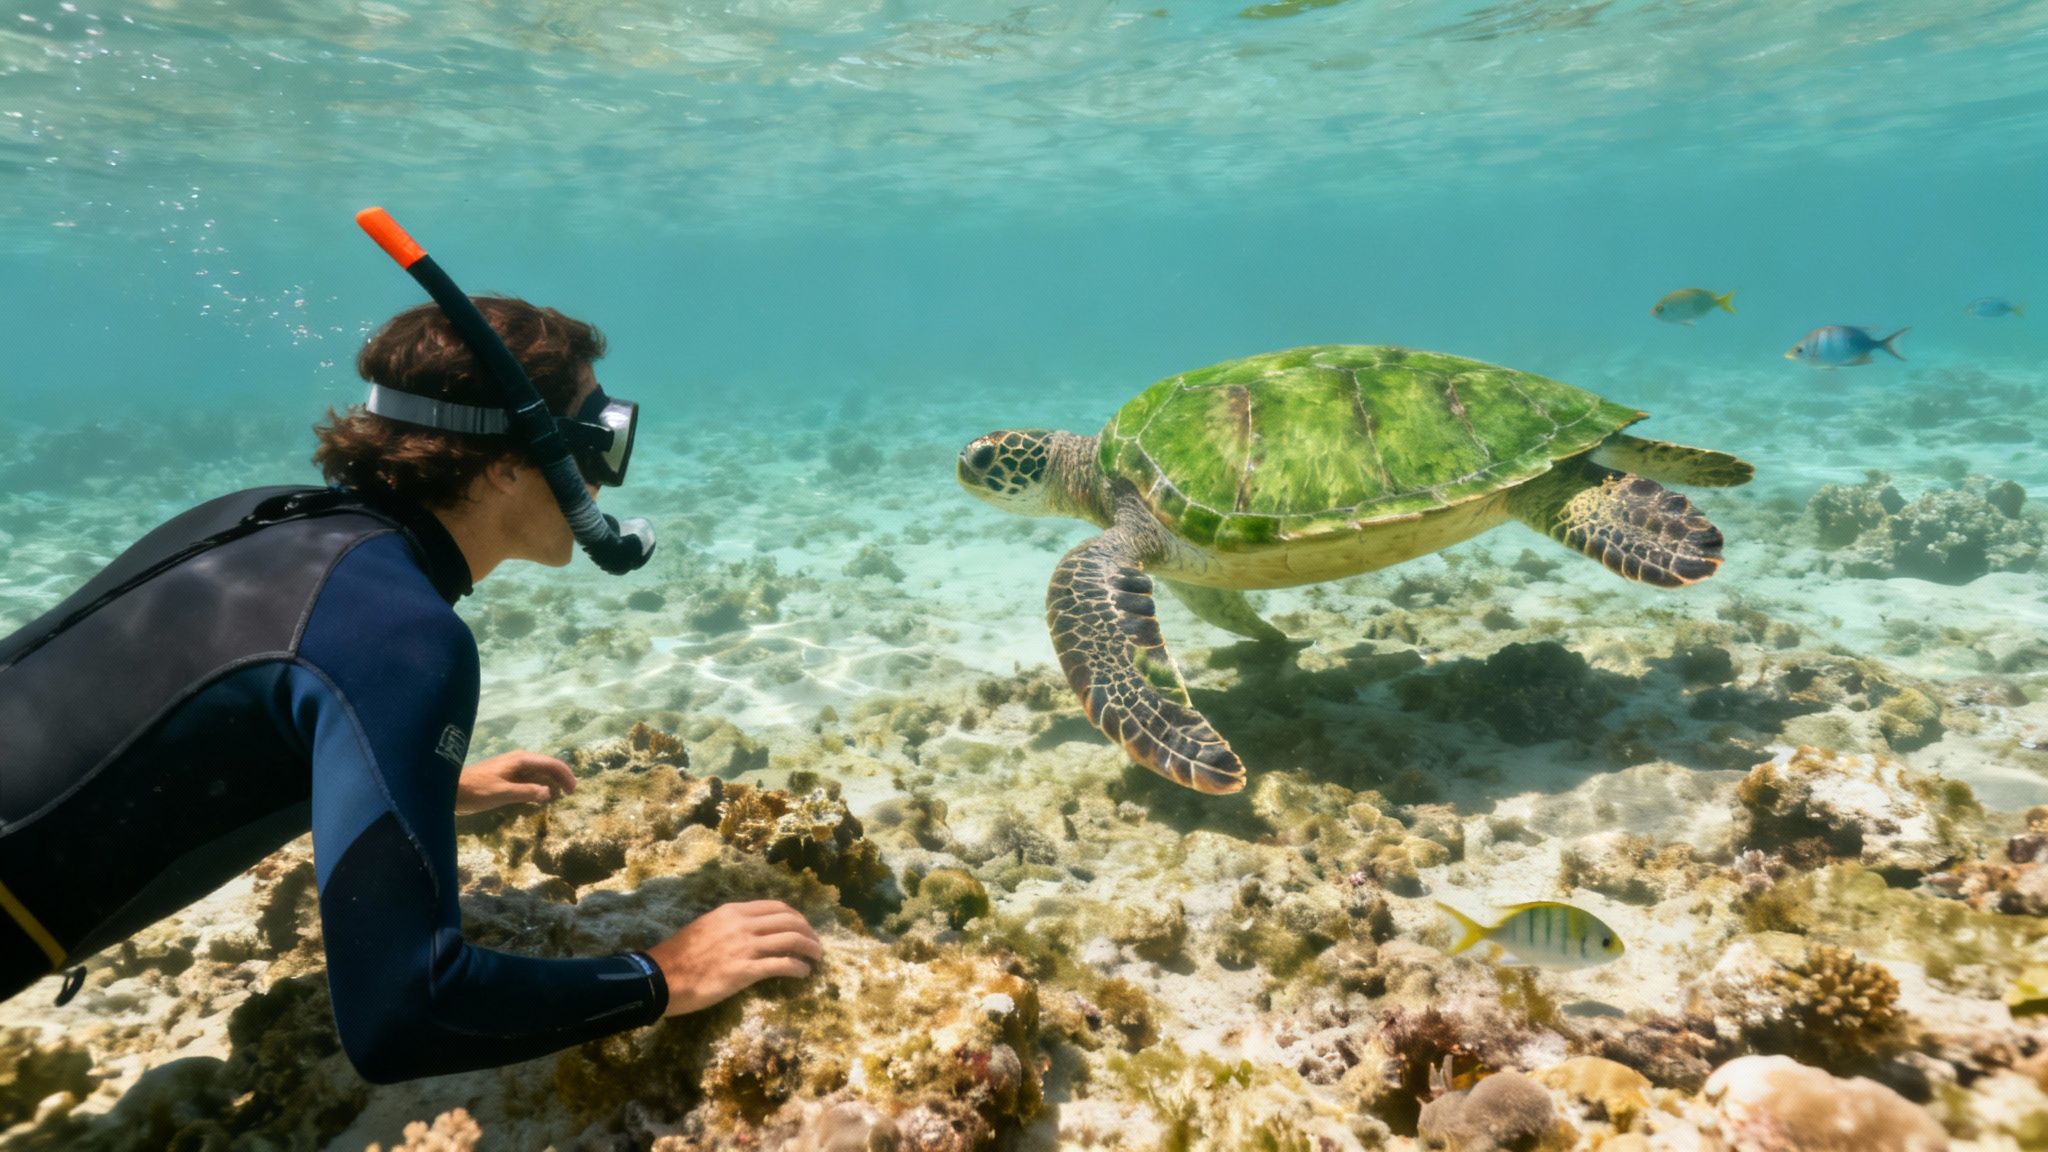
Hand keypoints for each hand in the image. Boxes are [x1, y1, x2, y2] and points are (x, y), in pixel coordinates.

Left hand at [454, 751, 578, 814]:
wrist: (450, 790)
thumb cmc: (476, 791)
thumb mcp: (503, 793)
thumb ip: (527, 792)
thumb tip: (548, 792)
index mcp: (520, 760)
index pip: (551, 763)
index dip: (565, 775)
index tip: (573, 790)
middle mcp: (519, 760)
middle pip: (547, 766)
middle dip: (560, 778)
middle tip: (569, 794)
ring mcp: (512, 767)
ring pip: (539, 772)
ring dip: (550, 782)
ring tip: (559, 796)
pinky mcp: (506, 776)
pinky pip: (529, 778)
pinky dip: (539, 785)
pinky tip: (540, 796)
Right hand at [644, 901, 823, 1015]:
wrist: (660, 976)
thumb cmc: (679, 955)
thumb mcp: (705, 926)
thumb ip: (729, 925)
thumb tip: (750, 931)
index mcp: (733, 912)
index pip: (776, 907)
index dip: (796, 917)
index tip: (804, 928)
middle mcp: (742, 924)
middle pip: (790, 920)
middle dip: (809, 932)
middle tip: (816, 945)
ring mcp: (745, 947)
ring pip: (791, 940)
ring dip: (810, 949)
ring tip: (817, 959)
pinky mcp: (745, 971)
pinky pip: (782, 965)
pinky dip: (799, 968)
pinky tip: (803, 974)